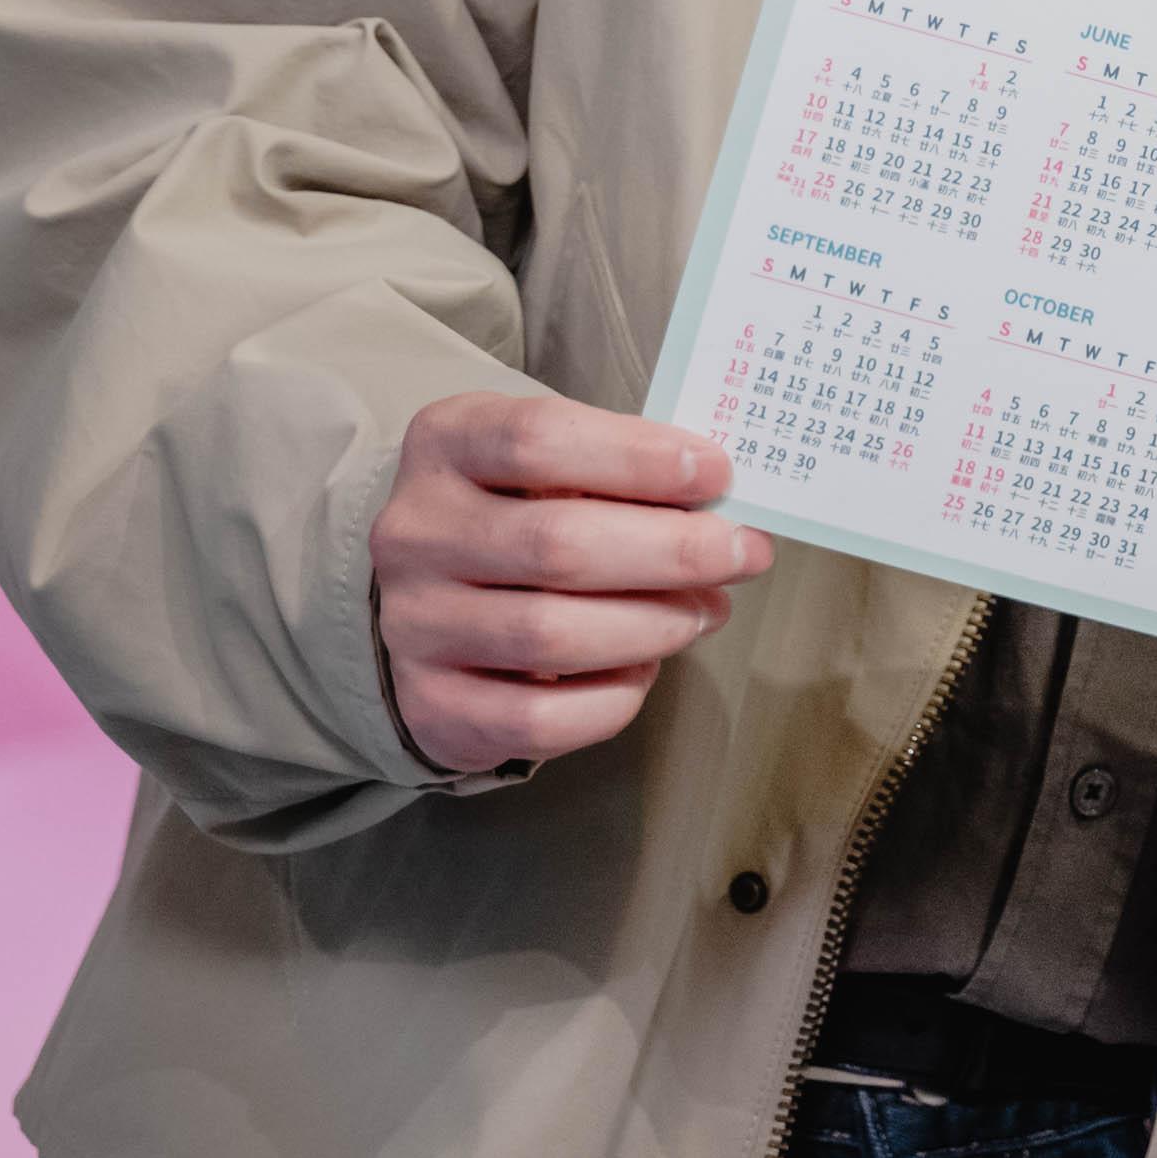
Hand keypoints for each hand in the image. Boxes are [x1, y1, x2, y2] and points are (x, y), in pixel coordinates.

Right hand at [369, 393, 776, 774]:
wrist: (428, 597)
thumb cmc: (518, 511)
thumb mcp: (551, 461)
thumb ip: (620, 469)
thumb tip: (720, 508)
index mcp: (446, 445)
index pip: (538, 440)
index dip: (638, 458)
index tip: (717, 473)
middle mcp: (415, 534)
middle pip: (556, 545)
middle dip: (673, 552)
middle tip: (743, 554)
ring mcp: (412, 626)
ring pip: (551, 636)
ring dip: (653, 626)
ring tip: (705, 611)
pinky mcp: (431, 707)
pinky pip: (538, 717)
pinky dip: (611, 697)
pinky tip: (643, 669)